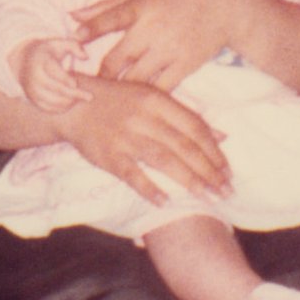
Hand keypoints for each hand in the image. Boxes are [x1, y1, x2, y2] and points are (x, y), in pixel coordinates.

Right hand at [15, 36, 92, 113]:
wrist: (24, 61)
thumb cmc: (48, 52)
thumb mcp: (59, 43)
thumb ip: (75, 46)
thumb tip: (86, 57)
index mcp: (41, 60)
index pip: (52, 71)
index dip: (64, 78)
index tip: (75, 83)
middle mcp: (34, 76)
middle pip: (55, 88)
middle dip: (74, 94)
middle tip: (90, 97)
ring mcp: (32, 89)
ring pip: (52, 101)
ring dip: (69, 101)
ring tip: (80, 97)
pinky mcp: (32, 99)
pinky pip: (48, 108)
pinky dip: (61, 108)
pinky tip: (71, 102)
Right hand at [54, 74, 230, 205]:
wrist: (71, 104)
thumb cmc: (118, 101)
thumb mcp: (152, 98)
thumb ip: (186, 116)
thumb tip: (223, 136)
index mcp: (157, 100)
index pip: (194, 127)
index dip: (214, 151)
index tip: (228, 171)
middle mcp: (144, 118)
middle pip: (184, 146)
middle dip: (209, 171)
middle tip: (225, 191)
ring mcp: (125, 137)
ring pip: (164, 160)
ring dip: (189, 180)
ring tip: (208, 197)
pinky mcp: (108, 155)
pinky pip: (132, 175)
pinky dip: (150, 188)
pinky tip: (166, 201)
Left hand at [73, 0, 252, 90]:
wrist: (223, 9)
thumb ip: (107, 6)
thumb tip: (71, 16)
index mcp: (142, 6)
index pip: (111, 18)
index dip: (91, 30)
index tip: (74, 42)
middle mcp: (154, 28)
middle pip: (118, 59)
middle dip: (101, 75)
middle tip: (86, 87)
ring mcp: (170, 49)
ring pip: (136, 78)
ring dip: (120, 90)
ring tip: (107, 99)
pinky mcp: (185, 66)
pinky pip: (160, 88)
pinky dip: (145, 96)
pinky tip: (134, 102)